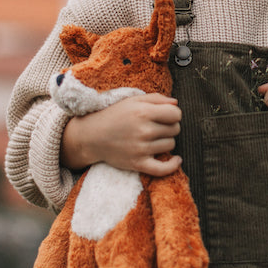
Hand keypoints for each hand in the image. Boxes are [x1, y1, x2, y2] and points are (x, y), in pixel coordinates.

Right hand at [60, 93, 182, 174]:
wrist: (91, 136)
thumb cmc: (114, 115)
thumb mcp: (133, 100)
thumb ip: (156, 98)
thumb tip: (176, 103)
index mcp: (143, 112)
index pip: (176, 114)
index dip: (174, 114)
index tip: (167, 115)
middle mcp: (143, 131)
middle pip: (175, 129)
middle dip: (170, 126)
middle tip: (157, 126)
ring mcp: (140, 149)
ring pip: (171, 145)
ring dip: (166, 141)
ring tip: (153, 137)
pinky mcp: (137, 164)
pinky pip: (162, 169)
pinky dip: (173, 165)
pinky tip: (176, 160)